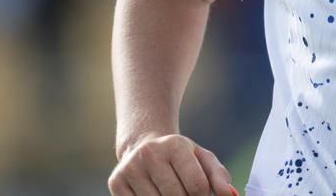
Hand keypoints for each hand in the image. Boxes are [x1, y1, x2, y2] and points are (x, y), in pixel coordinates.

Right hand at [108, 133, 237, 195]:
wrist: (144, 146)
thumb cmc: (180, 157)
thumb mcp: (203, 159)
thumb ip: (219, 177)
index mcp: (175, 145)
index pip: (197, 186)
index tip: (200, 194)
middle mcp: (150, 153)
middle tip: (184, 193)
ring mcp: (130, 168)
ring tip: (169, 192)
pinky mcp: (116, 182)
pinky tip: (154, 194)